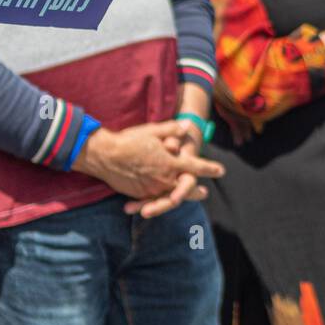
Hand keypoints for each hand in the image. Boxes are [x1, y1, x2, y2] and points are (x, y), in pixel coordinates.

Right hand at [74, 120, 224, 207]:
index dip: (210, 169)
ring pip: (171, 196)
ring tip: (184, 198)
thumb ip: (172, 130)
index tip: (221, 171)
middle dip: (196, 190)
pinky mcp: (140, 194)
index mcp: (170, 162)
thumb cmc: (129, 140)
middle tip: (204, 191)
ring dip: (181, 196)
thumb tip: (188, 125)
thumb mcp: (153, 131)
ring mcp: (151, 188)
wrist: (103, 155)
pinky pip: (154, 198)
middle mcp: (163, 178)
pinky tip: (163, 198)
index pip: (196, 166)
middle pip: (186, 187)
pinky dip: (160, 199)